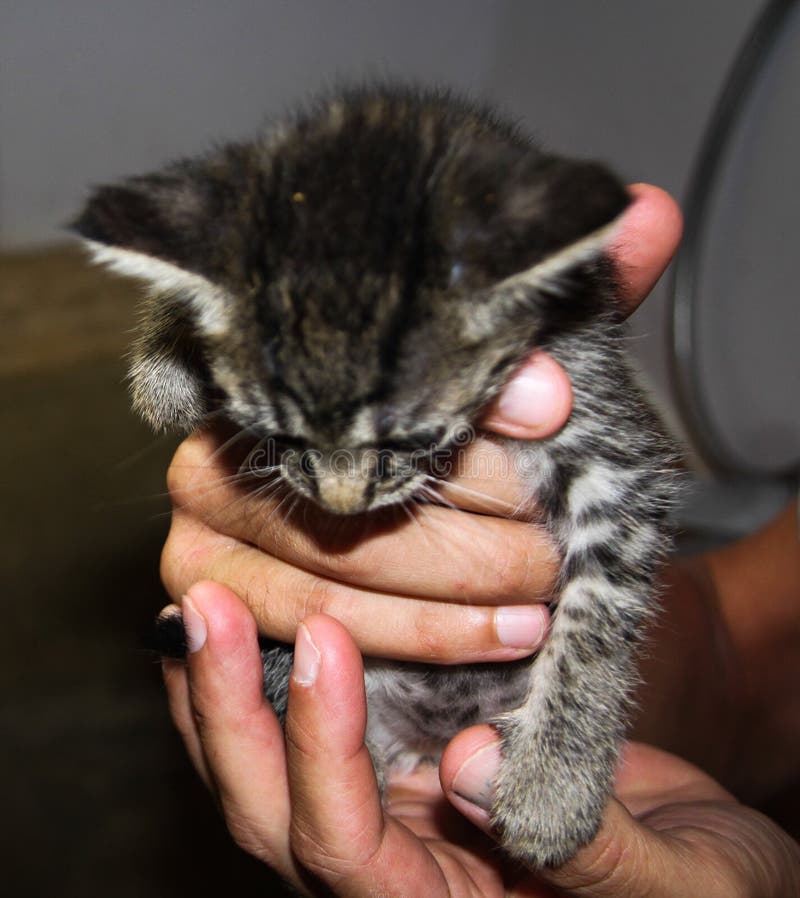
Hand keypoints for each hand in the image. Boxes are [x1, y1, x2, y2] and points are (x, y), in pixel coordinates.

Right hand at [160, 183, 681, 665]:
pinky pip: (315, 634)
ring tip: (539, 603)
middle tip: (558, 544)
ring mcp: (199, 529)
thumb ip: (559, 300)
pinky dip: (412, 643)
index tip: (556, 410)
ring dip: (453, 598)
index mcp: (261, 365)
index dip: (463, 401)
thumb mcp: (501, 368)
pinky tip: (492, 640)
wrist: (388, 550)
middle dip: (473, 522)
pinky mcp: (204, 607)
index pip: (362, 387)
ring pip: (338, 569)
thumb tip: (646, 216)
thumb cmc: (448, 450)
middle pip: (350, 489)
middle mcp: (213, 446)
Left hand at [163, 582, 799, 896]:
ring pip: (266, 781)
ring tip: (196, 604)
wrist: (714, 870)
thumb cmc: (710, 889)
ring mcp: (385, 828)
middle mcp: (394, 880)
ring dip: (222, 695)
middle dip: (231, 714)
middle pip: (275, 816)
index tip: (327, 641)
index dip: (325, 749)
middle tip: (203, 608)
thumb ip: (583, 844)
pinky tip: (244, 621)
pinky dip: (258, 688)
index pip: (346, 850)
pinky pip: (299, 745)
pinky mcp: (396, 781)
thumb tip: (471, 769)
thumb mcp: (676, 883)